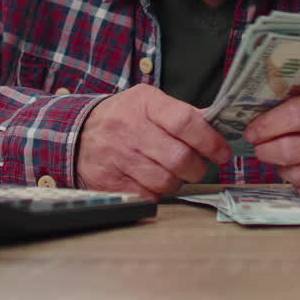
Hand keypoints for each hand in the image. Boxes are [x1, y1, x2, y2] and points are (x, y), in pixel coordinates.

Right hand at [77, 84, 230, 199]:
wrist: (78, 133)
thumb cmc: (124, 118)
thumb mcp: (149, 103)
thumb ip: (183, 114)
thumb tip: (219, 123)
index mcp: (145, 104)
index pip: (185, 122)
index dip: (210, 141)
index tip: (222, 152)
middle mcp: (130, 128)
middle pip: (179, 157)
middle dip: (198, 168)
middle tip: (198, 167)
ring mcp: (117, 156)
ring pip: (165, 181)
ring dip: (177, 181)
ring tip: (171, 172)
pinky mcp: (109, 181)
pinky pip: (147, 195)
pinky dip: (157, 192)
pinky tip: (152, 180)